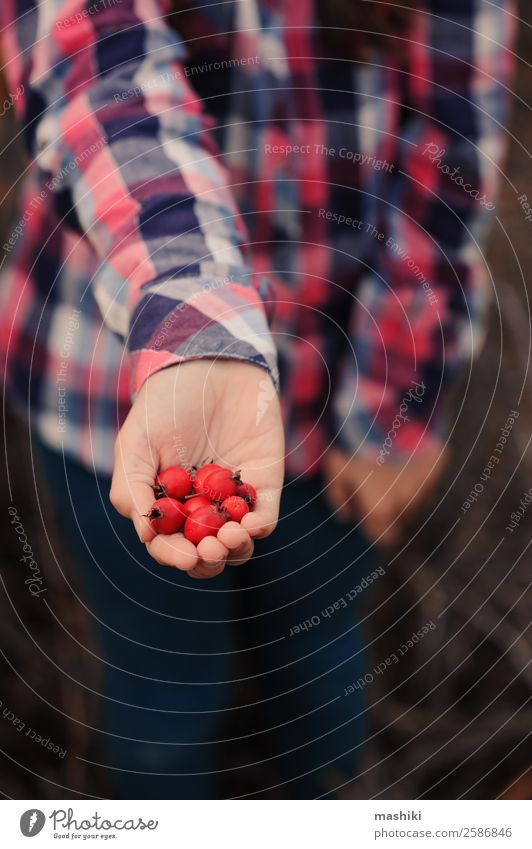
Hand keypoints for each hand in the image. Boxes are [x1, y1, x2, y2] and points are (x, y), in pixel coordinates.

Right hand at [110, 360, 284, 577]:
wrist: (211, 364)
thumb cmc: (167, 403)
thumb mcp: (136, 442)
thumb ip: (132, 487)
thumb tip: (146, 535)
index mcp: (166, 502)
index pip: (169, 544)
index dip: (174, 556)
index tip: (183, 555)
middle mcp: (199, 506)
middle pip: (205, 553)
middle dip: (206, 560)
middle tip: (208, 549)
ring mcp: (234, 497)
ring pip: (237, 543)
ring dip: (234, 549)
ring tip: (229, 535)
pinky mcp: (264, 483)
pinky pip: (265, 517)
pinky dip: (259, 527)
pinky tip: (250, 522)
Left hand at [323, 444, 447, 546]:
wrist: (381, 414)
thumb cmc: (353, 448)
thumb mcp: (334, 473)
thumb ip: (338, 501)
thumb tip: (345, 516)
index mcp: (381, 510)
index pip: (385, 539)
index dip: (374, 529)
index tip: (367, 514)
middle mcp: (406, 504)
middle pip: (401, 520)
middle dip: (389, 512)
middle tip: (376, 490)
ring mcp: (424, 486)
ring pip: (413, 502)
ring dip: (402, 492)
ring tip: (386, 469)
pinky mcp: (435, 469)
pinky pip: (425, 482)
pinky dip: (414, 476)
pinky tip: (400, 460)